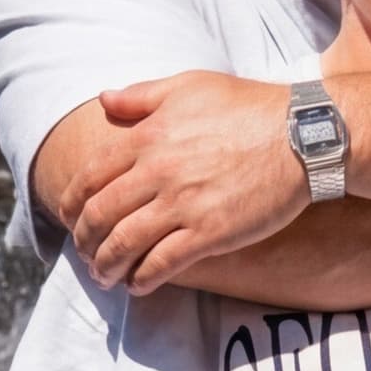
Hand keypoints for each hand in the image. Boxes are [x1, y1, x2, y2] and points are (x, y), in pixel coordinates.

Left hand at [71, 72, 310, 291]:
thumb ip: (142, 96)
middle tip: (83, 253)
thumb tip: (104, 100)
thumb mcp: (191, 86)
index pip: (90, 177)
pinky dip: (143, 279)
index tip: (68, 218)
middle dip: (84, 240)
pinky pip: (162, 263)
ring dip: (106, 265)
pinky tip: (138, 285)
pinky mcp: (210, 232)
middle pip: (100, 215)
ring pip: (124, 244)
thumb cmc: (248, 107)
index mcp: (148, 137)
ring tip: (104, 276)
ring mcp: (183, 204)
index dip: (71, 203)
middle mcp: (158, 171)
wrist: (303, 135)